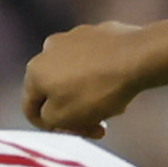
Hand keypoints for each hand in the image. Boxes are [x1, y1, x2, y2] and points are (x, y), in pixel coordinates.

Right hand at [25, 22, 149, 138]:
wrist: (136, 57)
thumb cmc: (97, 91)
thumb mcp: (63, 118)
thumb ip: (46, 119)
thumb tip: (48, 113)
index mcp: (34, 71)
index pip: (31, 108)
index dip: (49, 128)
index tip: (73, 133)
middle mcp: (48, 49)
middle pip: (54, 92)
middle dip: (73, 113)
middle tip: (96, 128)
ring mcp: (73, 37)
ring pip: (73, 77)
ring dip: (87, 97)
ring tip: (111, 108)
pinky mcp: (97, 33)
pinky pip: (92, 62)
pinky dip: (100, 77)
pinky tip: (117, 86)